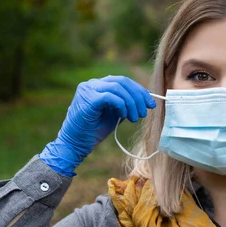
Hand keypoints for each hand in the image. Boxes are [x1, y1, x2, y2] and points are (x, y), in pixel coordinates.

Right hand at [40, 76, 155, 176]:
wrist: (75, 145)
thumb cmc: (93, 132)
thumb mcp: (113, 115)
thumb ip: (124, 105)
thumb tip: (144, 101)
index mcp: (97, 86)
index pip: (122, 81)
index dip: (139, 90)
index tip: (150, 103)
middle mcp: (91, 84)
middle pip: (122, 81)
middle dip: (138, 96)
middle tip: (146, 111)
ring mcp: (87, 90)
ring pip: (117, 87)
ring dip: (131, 102)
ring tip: (136, 117)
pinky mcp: (87, 99)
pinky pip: (110, 96)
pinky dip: (121, 105)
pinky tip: (124, 116)